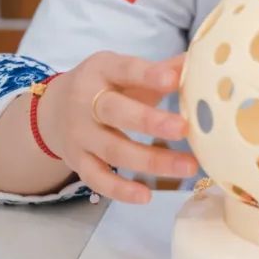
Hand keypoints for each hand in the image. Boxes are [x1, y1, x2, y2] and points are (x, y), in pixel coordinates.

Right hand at [40, 51, 196, 203]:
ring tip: (188, 167)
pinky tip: (147, 196)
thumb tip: (205, 61)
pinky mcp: (77, 162)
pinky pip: (97, 179)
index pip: (125, 70)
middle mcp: (85, 102)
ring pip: (113, 150)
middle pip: (116, 112)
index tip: (173, 80)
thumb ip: (162, 69)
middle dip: (150, 122)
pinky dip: (120, 190)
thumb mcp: (126, 70)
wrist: (54, 109)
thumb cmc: (106, 86)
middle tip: (184, 128)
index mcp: (101, 71)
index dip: (148, 75)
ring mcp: (79, 135)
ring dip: (151, 161)